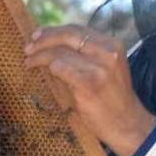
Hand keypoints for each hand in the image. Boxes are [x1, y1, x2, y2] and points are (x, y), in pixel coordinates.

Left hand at [25, 25, 155, 155]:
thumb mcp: (106, 69)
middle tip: (28, 47)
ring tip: (29, 61)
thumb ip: (86, 55)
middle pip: (68, 35)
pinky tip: (38, 71)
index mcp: (112, 45)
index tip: (38, 35)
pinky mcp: (89, 83)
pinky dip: (47, 68)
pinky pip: (60, 68)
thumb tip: (55, 46)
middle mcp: (108, 52)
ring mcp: (99, 67)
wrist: (127, 125)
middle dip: (44, 39)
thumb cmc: (112, 100)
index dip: (54, 31)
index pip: (78, 30)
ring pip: (60, 52)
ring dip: (39, 56)